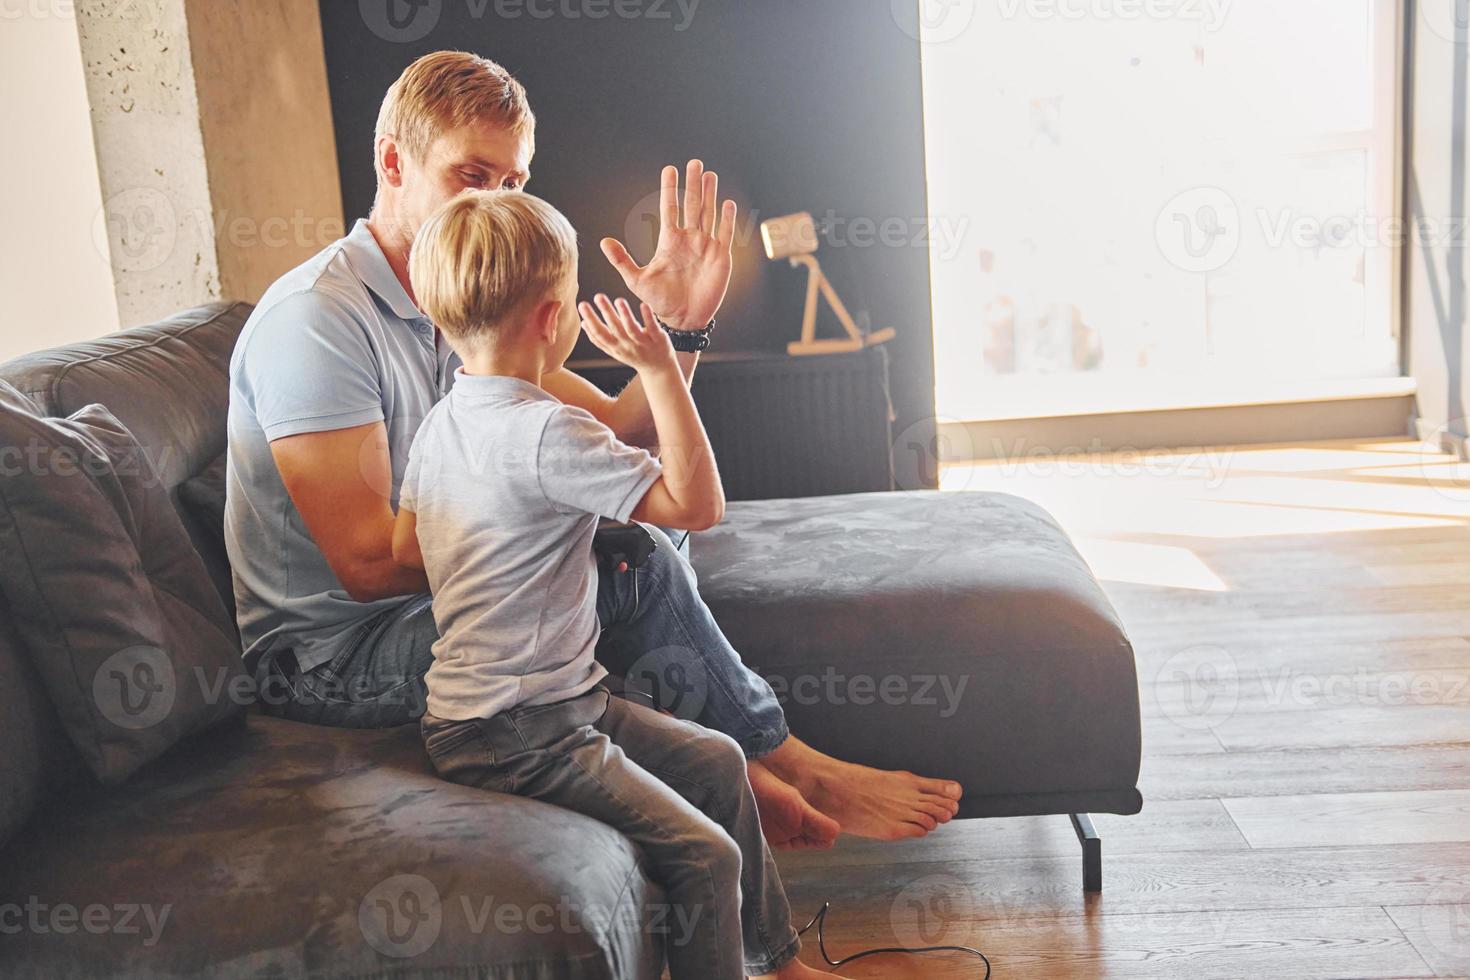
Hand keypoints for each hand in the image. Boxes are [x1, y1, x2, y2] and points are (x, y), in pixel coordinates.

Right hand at [579, 295, 675, 375]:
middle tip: (598, 296)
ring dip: (625, 314)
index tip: (582, 304)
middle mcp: (627, 346)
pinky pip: (652, 328)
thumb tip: (583, 323)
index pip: (599, 333)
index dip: (590, 320)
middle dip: (606, 312)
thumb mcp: (614, 350)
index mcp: (615, 347)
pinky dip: (648, 317)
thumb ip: (599, 339)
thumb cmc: (634, 355)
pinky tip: (644, 305)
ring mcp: (643, 343)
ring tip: (619, 300)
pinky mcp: (657, 339)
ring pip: (632, 329)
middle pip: (615, 328)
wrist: (658, 369)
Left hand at [600, 160, 736, 329]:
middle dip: (693, 184)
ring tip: (710, 174)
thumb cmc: (659, 301)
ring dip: (710, 195)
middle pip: (691, 205)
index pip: (669, 208)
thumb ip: (622, 260)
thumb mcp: (636, 280)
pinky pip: (725, 234)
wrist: (682, 319)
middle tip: (694, 162)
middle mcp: (689, 239)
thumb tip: (604, 241)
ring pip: (708, 214)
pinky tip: (727, 202)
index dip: (669, 189)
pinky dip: (727, 219)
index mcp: (669, 241)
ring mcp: (706, 246)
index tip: (669, 169)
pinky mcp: (721, 257)